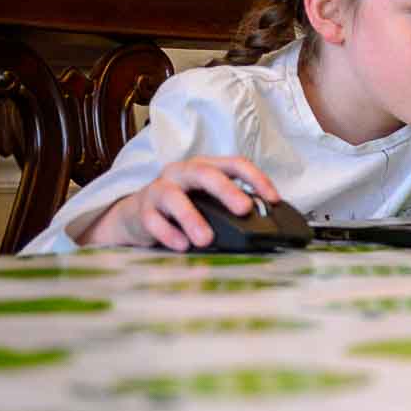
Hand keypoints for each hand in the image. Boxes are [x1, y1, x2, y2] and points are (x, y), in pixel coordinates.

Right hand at [76, 157, 280, 249]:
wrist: (137, 216)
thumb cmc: (183, 208)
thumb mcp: (209, 202)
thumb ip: (231, 208)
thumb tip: (265, 225)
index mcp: (205, 168)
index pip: (235, 164)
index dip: (256, 179)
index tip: (273, 199)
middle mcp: (182, 173)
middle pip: (205, 174)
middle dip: (226, 191)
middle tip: (243, 209)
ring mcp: (160, 189)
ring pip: (174, 197)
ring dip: (192, 218)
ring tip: (206, 239)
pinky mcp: (142, 210)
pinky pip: (153, 220)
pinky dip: (168, 234)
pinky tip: (182, 246)